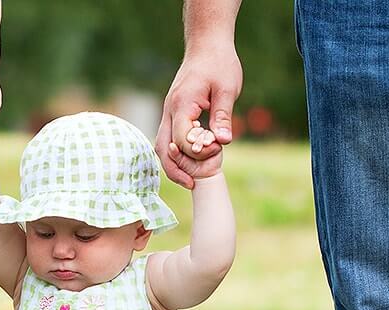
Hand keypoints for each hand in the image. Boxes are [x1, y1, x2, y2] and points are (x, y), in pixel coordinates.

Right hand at [156, 46, 241, 188]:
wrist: (207, 45)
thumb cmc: (219, 64)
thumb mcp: (227, 90)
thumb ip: (223, 116)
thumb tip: (223, 142)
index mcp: (182, 104)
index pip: (183, 139)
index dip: (199, 152)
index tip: (218, 149)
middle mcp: (170, 110)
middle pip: (163, 148)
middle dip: (175, 169)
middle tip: (192, 184)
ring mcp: (169, 111)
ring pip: (162, 145)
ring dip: (173, 163)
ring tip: (190, 179)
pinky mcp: (174, 113)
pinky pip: (168, 138)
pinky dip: (176, 152)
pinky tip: (191, 161)